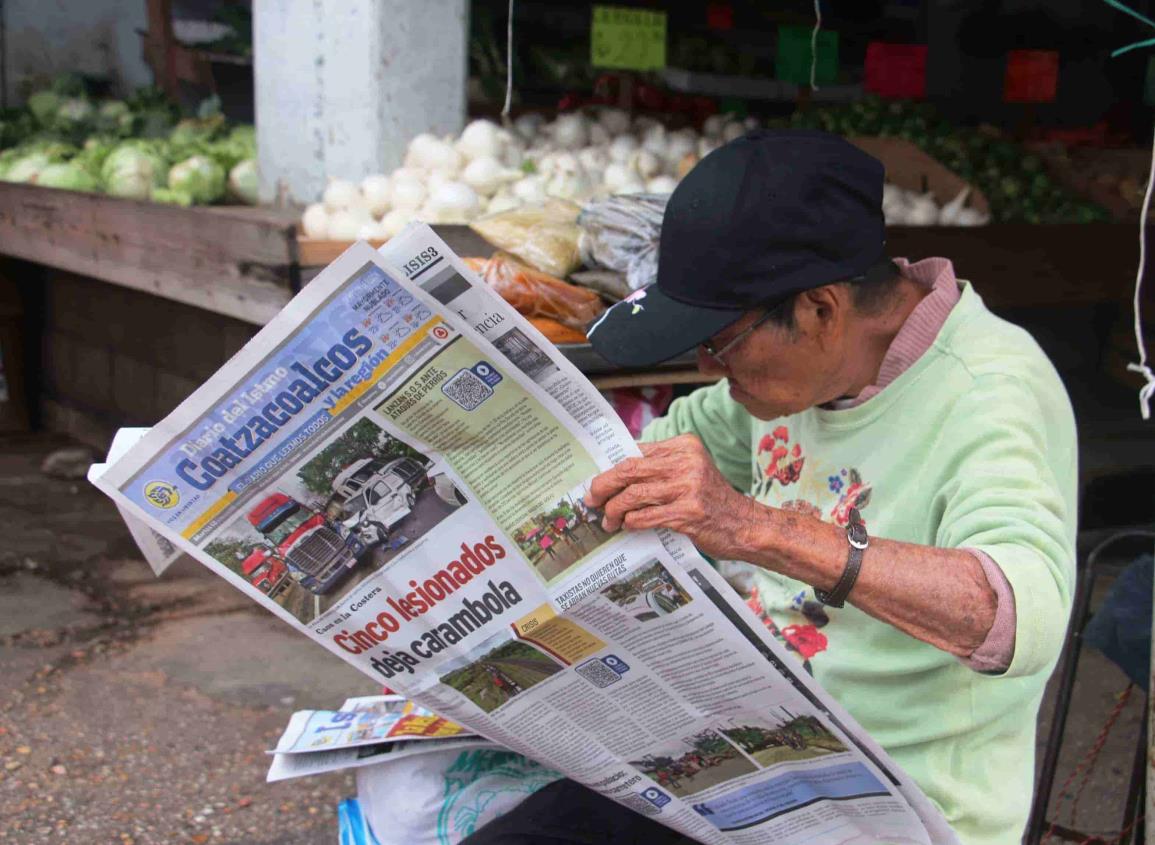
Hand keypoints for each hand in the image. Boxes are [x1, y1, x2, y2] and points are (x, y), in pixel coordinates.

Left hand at [585, 434, 763, 558]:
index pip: (636, 452)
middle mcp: (686, 461)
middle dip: (603, 485)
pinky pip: (645, 517)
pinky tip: (626, 527)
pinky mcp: (688, 513)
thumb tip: (615, 474)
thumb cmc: (711, 500)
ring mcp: (688, 487)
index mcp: (684, 445)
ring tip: (607, 521)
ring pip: (633, 495)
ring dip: (613, 510)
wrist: (745, 525)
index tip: (596, 481)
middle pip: (629, 469)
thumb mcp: (690, 471)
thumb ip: (660, 468)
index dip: (611, 467)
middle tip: (591, 499)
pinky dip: (630, 522)